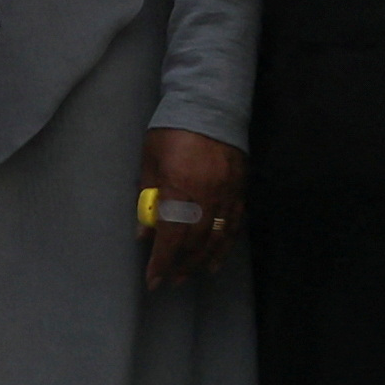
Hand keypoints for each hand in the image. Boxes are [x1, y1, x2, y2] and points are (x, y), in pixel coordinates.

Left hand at [140, 126, 245, 289]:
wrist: (209, 103)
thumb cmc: (172, 130)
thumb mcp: (150, 160)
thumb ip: (147, 197)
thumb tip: (144, 232)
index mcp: (180, 186)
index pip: (171, 235)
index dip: (161, 261)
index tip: (153, 281)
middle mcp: (206, 194)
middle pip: (195, 241)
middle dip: (181, 264)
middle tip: (170, 279)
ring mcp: (227, 193)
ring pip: (216, 237)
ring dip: (201, 260)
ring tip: (188, 274)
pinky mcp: (240, 189)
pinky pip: (234, 225)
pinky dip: (224, 246)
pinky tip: (214, 260)